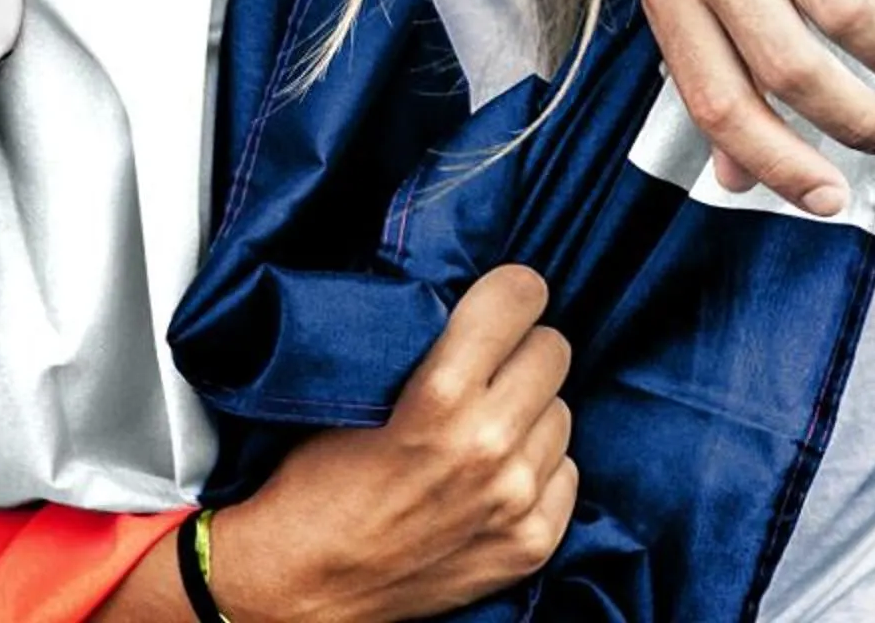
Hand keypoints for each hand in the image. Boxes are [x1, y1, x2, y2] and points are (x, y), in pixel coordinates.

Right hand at [206, 267, 577, 621]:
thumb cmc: (318, 478)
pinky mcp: (531, 544)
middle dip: (521, 351)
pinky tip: (496, 475)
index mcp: (441, 395)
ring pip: (562, 413)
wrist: (308, 582)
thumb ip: (425, 347)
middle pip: (554, 352)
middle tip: (488, 367)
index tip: (501, 299)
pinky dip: (539, 468)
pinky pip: (567, 473)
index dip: (511, 292)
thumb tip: (476, 304)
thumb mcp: (357, 392)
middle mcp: (489, 445)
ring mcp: (516, 500)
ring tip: (484, 428)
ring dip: (530, 412)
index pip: (521, 299)